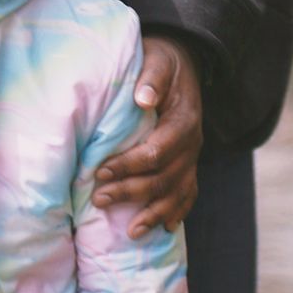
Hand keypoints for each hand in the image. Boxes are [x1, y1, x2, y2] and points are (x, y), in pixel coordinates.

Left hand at [90, 32, 202, 235]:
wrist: (185, 62)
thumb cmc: (164, 62)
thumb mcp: (158, 60)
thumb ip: (152, 77)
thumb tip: (143, 98)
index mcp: (183, 121)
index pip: (156, 152)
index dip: (128, 165)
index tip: (99, 171)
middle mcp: (192, 144)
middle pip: (163, 178)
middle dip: (131, 192)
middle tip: (99, 200)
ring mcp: (193, 156)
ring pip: (177, 193)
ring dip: (154, 213)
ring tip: (131, 232)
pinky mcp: (190, 163)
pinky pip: (189, 193)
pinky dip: (177, 212)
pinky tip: (164, 229)